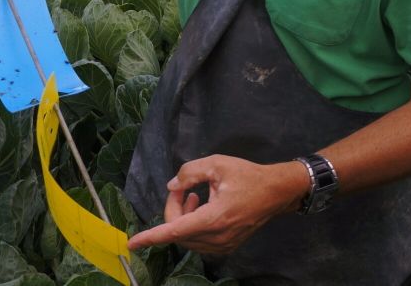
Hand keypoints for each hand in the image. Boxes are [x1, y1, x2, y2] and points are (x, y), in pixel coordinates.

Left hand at [126, 155, 307, 254]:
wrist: (277, 192)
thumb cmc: (248, 176)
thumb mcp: (217, 164)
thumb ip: (189, 173)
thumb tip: (172, 187)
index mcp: (214, 218)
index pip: (174, 231)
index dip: (151, 237)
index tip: (133, 243)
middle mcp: (217, 237)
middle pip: (178, 231)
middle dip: (173, 210)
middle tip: (181, 189)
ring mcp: (223, 244)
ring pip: (187, 238)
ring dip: (182, 218)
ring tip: (193, 196)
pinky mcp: (227, 245)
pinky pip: (199, 241)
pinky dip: (192, 226)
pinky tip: (201, 207)